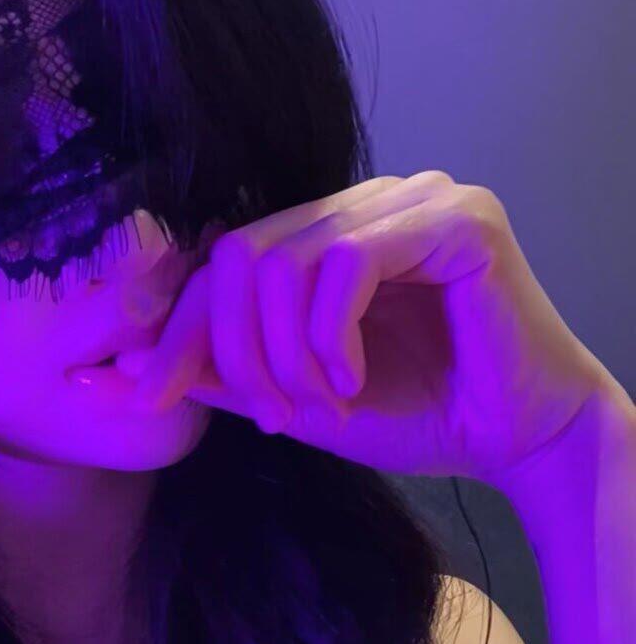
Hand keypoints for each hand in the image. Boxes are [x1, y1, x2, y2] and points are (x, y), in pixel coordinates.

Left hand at [118, 171, 616, 485]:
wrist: (523, 442)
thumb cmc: (427, 416)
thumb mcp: (302, 398)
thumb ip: (224, 376)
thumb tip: (119, 371)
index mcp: (333, 232)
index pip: (226, 259)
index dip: (180, 328)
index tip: (150, 395)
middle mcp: (370, 202)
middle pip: (242, 253)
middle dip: (237, 348)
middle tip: (274, 415)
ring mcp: (415, 200)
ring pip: (287, 257)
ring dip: (286, 351)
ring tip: (320, 403)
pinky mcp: (457, 219)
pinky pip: (348, 261)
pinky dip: (332, 333)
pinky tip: (355, 379)